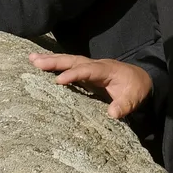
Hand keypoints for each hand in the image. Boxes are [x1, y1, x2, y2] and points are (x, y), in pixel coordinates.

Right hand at [28, 52, 152, 120]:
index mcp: (106, 70)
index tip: (58, 81)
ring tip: (31, 59)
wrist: (141, 80)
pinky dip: (55, 64)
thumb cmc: (136, 89)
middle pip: (73, 60)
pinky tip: (41, 65)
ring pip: (69, 60)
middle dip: (55, 61)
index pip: (87, 71)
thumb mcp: (134, 98)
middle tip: (35, 61)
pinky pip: (68, 66)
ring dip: (51, 60)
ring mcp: (90, 67)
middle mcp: (95, 65)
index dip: (74, 75)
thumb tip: (112, 114)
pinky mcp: (86, 72)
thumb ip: (124, 105)